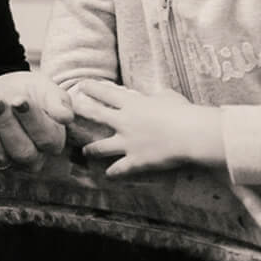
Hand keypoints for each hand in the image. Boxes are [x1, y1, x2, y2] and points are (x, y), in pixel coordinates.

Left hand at [0, 71, 72, 170]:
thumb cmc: (26, 91)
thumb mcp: (43, 87)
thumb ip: (57, 100)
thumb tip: (67, 117)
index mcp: (52, 141)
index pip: (47, 138)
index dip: (32, 120)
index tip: (18, 99)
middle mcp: (31, 157)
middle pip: (22, 151)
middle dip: (7, 126)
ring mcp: (5, 160)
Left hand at [73, 81, 221, 176]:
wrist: (190, 135)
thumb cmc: (184, 112)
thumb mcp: (168, 97)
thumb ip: (157, 97)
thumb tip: (156, 96)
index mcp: (132, 104)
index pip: (106, 93)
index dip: (92, 88)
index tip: (82, 85)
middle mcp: (124, 122)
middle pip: (96, 115)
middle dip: (80, 112)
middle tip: (69, 111)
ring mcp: (128, 143)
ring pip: (101, 147)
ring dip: (91, 149)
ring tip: (85, 151)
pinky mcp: (136, 161)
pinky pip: (120, 168)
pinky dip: (114, 172)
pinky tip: (108, 175)